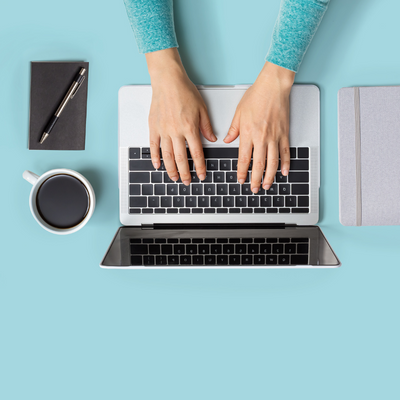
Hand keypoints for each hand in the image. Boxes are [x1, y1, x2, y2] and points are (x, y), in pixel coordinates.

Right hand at [146, 48, 216, 184]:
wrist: (168, 80)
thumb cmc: (184, 91)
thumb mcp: (202, 108)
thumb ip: (206, 126)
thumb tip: (212, 140)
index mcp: (190, 128)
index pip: (196, 153)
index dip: (199, 167)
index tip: (201, 175)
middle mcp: (176, 131)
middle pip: (181, 158)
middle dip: (185, 173)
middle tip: (187, 181)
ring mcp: (163, 130)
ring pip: (167, 155)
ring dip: (171, 169)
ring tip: (174, 177)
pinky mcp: (153, 127)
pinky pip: (153, 146)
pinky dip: (155, 157)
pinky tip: (158, 165)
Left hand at [224, 62, 294, 192]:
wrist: (273, 86)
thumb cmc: (256, 96)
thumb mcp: (238, 113)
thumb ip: (233, 129)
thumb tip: (227, 139)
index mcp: (248, 133)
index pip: (244, 159)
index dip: (242, 172)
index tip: (241, 179)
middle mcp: (261, 138)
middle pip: (259, 165)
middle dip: (256, 179)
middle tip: (254, 188)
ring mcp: (274, 137)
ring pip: (273, 162)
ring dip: (270, 176)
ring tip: (267, 185)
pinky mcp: (284, 134)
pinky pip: (285, 152)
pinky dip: (286, 164)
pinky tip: (284, 172)